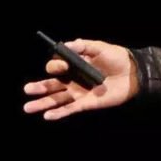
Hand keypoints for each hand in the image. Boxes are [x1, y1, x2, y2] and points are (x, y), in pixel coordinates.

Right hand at [23, 39, 138, 120]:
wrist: (133, 73)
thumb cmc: (117, 58)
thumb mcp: (100, 47)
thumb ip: (83, 45)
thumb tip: (65, 44)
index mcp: (75, 65)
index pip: (57, 67)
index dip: (56, 66)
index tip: (62, 65)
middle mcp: (74, 79)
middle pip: (52, 84)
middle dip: (39, 87)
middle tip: (27, 89)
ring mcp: (79, 92)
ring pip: (57, 99)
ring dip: (42, 104)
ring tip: (27, 107)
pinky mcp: (87, 103)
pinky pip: (70, 109)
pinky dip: (59, 113)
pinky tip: (47, 116)